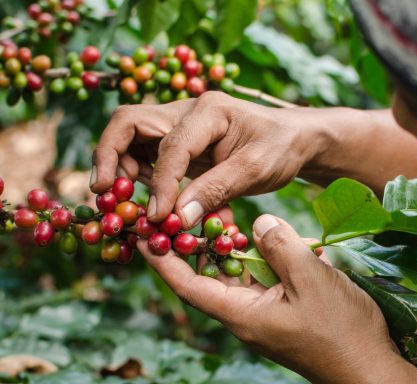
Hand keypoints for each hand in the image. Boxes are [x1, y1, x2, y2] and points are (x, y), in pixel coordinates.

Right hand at [92, 93, 325, 226]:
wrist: (293, 140)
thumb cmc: (280, 149)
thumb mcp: (255, 170)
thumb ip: (215, 191)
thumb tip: (177, 218)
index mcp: (208, 111)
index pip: (170, 145)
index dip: (161, 184)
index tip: (158, 217)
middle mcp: (186, 112)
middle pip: (128, 123)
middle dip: (110, 157)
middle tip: (104, 193)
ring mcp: (180, 126)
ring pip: (131, 138)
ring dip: (122, 168)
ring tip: (125, 200)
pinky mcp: (181, 143)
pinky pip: (148, 156)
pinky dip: (141, 177)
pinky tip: (151, 198)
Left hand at [138, 214, 397, 383]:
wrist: (372, 371)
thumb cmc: (341, 330)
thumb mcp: (310, 279)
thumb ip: (280, 246)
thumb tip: (258, 223)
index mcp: (240, 314)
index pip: (187, 285)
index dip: (163, 260)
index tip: (144, 234)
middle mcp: (245, 317)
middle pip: (208, 278)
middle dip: (196, 246)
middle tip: (188, 213)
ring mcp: (264, 317)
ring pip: (237, 278)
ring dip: (232, 251)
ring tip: (225, 220)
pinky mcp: (282, 315)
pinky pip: (262, 283)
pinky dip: (261, 261)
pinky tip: (272, 242)